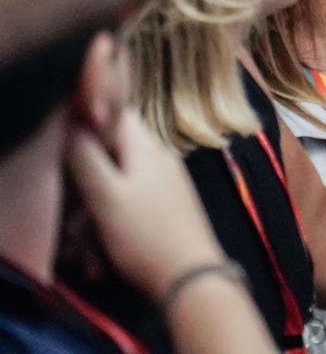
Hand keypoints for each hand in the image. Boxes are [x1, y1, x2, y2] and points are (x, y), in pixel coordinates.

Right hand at [66, 107, 229, 302]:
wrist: (189, 277)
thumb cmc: (145, 233)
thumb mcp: (106, 195)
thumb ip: (87, 158)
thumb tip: (73, 126)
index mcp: (146, 148)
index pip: (115, 116)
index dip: (86, 130)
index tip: (67, 160)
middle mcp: (157, 159)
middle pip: (108, 160)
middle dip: (81, 195)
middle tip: (72, 230)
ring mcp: (162, 185)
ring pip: (112, 193)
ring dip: (91, 225)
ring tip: (84, 257)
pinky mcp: (162, 209)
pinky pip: (126, 211)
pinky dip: (108, 234)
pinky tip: (99, 264)